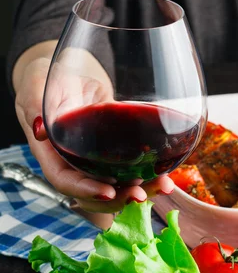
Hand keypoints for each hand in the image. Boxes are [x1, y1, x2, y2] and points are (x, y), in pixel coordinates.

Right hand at [14, 54, 173, 212]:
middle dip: (119, 197)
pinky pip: (131, 168)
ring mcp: (96, 159)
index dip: (85, 190)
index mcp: (52, 152)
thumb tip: (40, 129)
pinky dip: (149, 174)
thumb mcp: (37, 86)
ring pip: (117, 184)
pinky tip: (166, 174)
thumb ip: (35, 104)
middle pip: (95, 191)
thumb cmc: (48, 80)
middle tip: (142, 195)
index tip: (109, 191)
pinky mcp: (116, 150)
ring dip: (140, 189)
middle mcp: (74, 162)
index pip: (65, 180)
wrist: (70, 74)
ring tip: (163, 186)